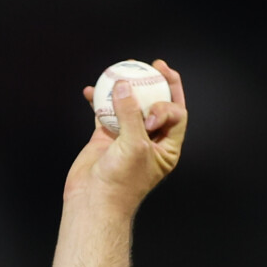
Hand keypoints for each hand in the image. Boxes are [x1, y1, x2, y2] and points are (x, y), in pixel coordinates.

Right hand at [62, 60, 187, 206]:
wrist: (94, 202)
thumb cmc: (121, 182)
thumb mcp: (134, 145)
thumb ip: (131, 114)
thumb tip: (124, 85)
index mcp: (166, 147)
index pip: (176, 115)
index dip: (168, 102)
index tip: (152, 106)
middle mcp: (149, 140)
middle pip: (156, 105)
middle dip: (156, 84)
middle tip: (153, 65)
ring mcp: (127, 137)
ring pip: (130, 105)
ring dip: (126, 87)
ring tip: (122, 68)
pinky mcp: (106, 138)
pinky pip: (105, 112)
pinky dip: (99, 101)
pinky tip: (91, 90)